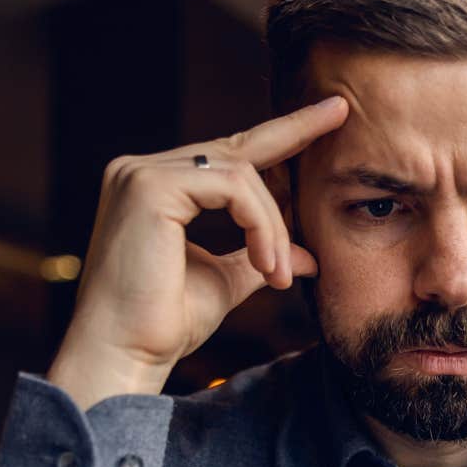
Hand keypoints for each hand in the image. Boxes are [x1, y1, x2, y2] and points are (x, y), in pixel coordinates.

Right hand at [46, 96, 347, 408]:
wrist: (124, 355)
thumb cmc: (163, 325)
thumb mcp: (223, 283)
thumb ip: (258, 257)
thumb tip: (306, 256)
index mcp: (155, 187)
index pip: (228, 153)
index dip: (280, 134)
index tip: (329, 114)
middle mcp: (141, 170)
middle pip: (239, 150)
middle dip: (296, 133)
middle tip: (343, 111)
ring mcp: (141, 174)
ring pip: (242, 175)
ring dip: (273, 227)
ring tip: (277, 274)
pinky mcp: (149, 186)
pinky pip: (234, 188)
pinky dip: (261, 226)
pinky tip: (265, 264)